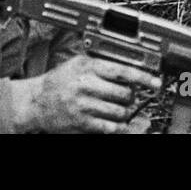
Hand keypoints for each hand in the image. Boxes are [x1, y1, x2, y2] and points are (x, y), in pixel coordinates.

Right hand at [13, 54, 160, 133]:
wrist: (35, 102)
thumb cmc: (59, 81)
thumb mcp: (78, 63)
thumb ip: (102, 62)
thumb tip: (130, 66)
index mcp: (87, 67)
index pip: (122, 71)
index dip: (143, 77)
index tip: (155, 82)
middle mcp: (86, 85)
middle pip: (124, 93)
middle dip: (131, 95)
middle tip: (128, 95)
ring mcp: (84, 106)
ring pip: (120, 111)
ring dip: (125, 111)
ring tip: (120, 107)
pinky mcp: (82, 123)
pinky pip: (110, 126)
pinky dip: (118, 125)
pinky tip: (117, 121)